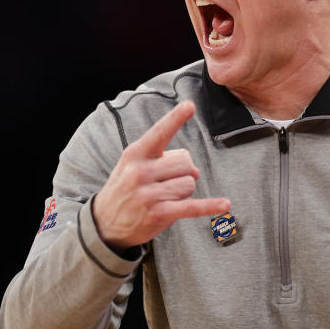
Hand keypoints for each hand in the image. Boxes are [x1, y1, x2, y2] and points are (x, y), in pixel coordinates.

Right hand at [92, 100, 230, 250]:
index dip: (175, 118)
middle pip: (184, 162)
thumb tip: (194, 170)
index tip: (190, 105)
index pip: (159, 132)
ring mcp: (149, 194)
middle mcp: (140, 172)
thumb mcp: (134, 165)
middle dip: (185, 171)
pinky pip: (191, 207)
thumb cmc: (125, 188)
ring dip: (184, 191)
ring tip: (167, 197)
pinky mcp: (158, 214)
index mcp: (135, 154)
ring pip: (188, 184)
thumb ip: (164, 159)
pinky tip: (225, 205)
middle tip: (171, 181)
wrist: (104, 222)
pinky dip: (210, 206)